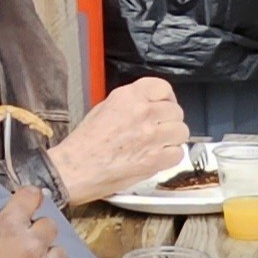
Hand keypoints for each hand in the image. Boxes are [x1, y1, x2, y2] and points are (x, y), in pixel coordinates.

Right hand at [0, 188, 69, 257]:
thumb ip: (1, 227)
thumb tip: (15, 221)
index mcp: (9, 226)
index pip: (30, 196)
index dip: (31, 198)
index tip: (32, 200)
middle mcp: (32, 243)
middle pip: (49, 225)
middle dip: (39, 235)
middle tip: (27, 249)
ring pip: (59, 254)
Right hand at [45, 77, 189, 204]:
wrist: (75, 169)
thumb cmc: (84, 143)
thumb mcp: (103, 108)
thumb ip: (130, 104)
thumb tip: (148, 106)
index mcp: (128, 97)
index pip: (163, 88)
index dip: (167, 98)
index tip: (165, 105)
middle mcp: (143, 112)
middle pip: (176, 111)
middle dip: (170, 121)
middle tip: (160, 130)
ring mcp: (152, 136)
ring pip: (182, 131)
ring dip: (173, 139)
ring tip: (159, 145)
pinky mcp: (155, 159)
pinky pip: (178, 153)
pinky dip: (171, 157)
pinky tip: (157, 158)